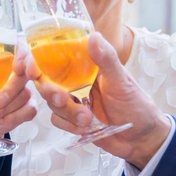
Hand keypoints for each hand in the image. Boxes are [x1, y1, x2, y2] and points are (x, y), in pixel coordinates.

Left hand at [0, 48, 35, 139]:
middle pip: (24, 76)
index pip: (21, 50)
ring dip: (5, 111)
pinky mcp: (25, 108)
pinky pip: (28, 111)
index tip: (17, 67)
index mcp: (0, 63)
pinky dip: (12, 119)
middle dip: (9, 92)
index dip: (24, 56)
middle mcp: (14, 75)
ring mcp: (22, 92)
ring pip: (25, 97)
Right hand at [31, 32, 169, 168]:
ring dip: (67, 113)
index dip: (39, 60)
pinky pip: (57, 120)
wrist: (141, 139)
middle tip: (63, 99)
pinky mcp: (72, 120)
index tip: (33, 69)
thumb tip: (94, 36)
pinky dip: (69, 126)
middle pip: (48, 81)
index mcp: (87, 66)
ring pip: (52, 103)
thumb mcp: (121, 81)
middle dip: (51, 91)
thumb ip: (106, 60)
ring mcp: (74, 101)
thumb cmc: (136, 105)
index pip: (57, 57)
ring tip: (87, 120)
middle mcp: (77, 81)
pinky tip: (86, 128)